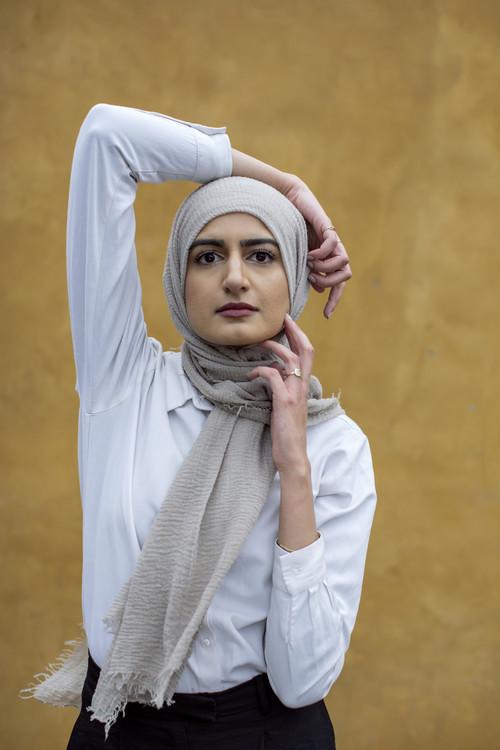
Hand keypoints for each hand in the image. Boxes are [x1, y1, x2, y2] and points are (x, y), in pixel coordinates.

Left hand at [247, 313, 312, 471]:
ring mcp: (295, 394)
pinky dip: (262, 370)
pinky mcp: (284, 402)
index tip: (288, 322)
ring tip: (258, 342)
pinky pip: (273, 376)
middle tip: (282, 317)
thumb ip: (282, 388)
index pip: (307, 355)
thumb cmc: (286, 433)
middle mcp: (302, 387)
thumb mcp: (286, 406)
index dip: (300, 336)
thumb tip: (272, 373)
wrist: (292, 455)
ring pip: (290, 360)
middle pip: (305, 350)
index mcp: (303, 387)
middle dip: (295, 331)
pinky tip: (251, 373)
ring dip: (274, 347)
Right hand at [281, 176, 351, 318]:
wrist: (288, 200)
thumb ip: (308, 272)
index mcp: (327, 260)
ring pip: (343, 263)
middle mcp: (333, 251)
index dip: (335, 300)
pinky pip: (332, 246)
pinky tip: (309, 253)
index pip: (339, 284)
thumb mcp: (297, 256)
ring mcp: (332, 240)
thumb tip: (320, 289)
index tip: (326, 315)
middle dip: (330, 284)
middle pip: (345, 276)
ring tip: (309, 263)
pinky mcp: (328, 228)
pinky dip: (321, 254)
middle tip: (312, 279)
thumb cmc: (289, 228)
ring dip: (324, 269)